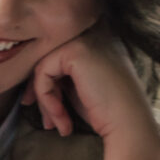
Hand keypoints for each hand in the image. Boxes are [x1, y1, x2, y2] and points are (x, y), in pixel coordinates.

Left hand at [20, 26, 155, 144]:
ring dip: (45, 101)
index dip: (48, 83)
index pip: (59, 55)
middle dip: (41, 92)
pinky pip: (43, 72)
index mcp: (96, 41)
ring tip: (56, 124)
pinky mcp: (75, 51)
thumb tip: (30, 81)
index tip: (47, 110)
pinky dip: (46, 98)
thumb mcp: (81, 88)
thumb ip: (62, 76)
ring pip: (43, 66)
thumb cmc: (108, 113)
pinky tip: (61, 117)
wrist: (128, 125)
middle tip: (47, 121)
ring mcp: (84, 40)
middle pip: (48, 58)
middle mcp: (91, 34)